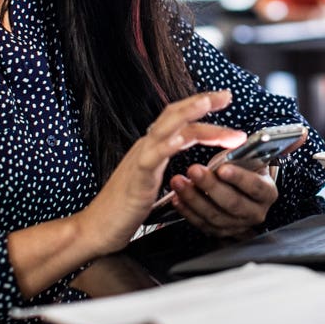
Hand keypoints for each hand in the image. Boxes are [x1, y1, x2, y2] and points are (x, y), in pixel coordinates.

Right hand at [75, 90, 243, 255]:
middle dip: (202, 103)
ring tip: (206, 103)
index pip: (179, 119)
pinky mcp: (136, 178)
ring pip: (165, 129)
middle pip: (175, 116)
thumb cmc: (125, 207)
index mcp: (152, 147)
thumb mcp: (153, 179)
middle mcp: (146, 147)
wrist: (97, 227)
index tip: (224, 98)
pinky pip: (151, 158)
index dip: (200, 106)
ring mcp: (140, 160)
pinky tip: (181, 139)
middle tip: (227, 95)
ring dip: (187, 114)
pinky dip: (166, 146)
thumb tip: (192, 161)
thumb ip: (168, 164)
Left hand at [171, 127, 308, 237]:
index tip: (223, 168)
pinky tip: (176, 197)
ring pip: (214, 216)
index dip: (239, 179)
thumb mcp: (259, 157)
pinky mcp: (219, 232)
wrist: (240, 191)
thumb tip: (303, 133)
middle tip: (193, 170)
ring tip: (178, 181)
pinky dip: (187, 211)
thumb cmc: (246, 169)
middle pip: (232, 204)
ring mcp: (236, 226)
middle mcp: (255, 213)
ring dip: (194, 198)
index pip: (255, 187)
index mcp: (267, 193)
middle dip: (211, 187)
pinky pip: (201, 224)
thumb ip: (279, 144)